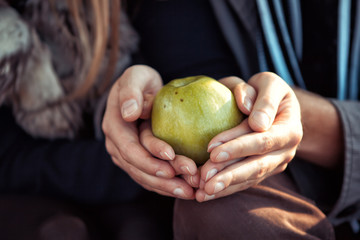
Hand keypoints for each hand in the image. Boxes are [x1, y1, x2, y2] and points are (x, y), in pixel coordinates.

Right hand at [102, 65, 195, 198]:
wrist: (142, 91)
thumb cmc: (140, 81)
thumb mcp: (135, 77)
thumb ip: (130, 91)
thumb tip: (128, 113)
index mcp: (114, 126)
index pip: (129, 148)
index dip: (148, 156)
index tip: (171, 157)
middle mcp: (117, 145)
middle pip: (139, 168)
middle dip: (163, 179)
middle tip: (188, 185)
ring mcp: (127, 156)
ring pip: (146, 177)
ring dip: (168, 187)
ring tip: (191, 192)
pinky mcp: (139, 161)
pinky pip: (152, 177)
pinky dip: (168, 185)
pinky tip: (187, 190)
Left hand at [196, 72, 302, 201]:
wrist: (273, 105)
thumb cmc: (266, 90)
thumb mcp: (268, 83)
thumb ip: (263, 98)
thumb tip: (257, 123)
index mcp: (290, 129)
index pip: (263, 140)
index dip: (239, 147)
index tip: (212, 152)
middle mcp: (286, 151)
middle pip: (257, 166)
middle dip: (230, 175)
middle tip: (204, 181)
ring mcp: (275, 164)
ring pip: (249, 178)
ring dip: (225, 186)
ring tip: (202, 193)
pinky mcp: (263, 171)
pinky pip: (244, 182)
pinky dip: (226, 189)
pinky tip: (205, 194)